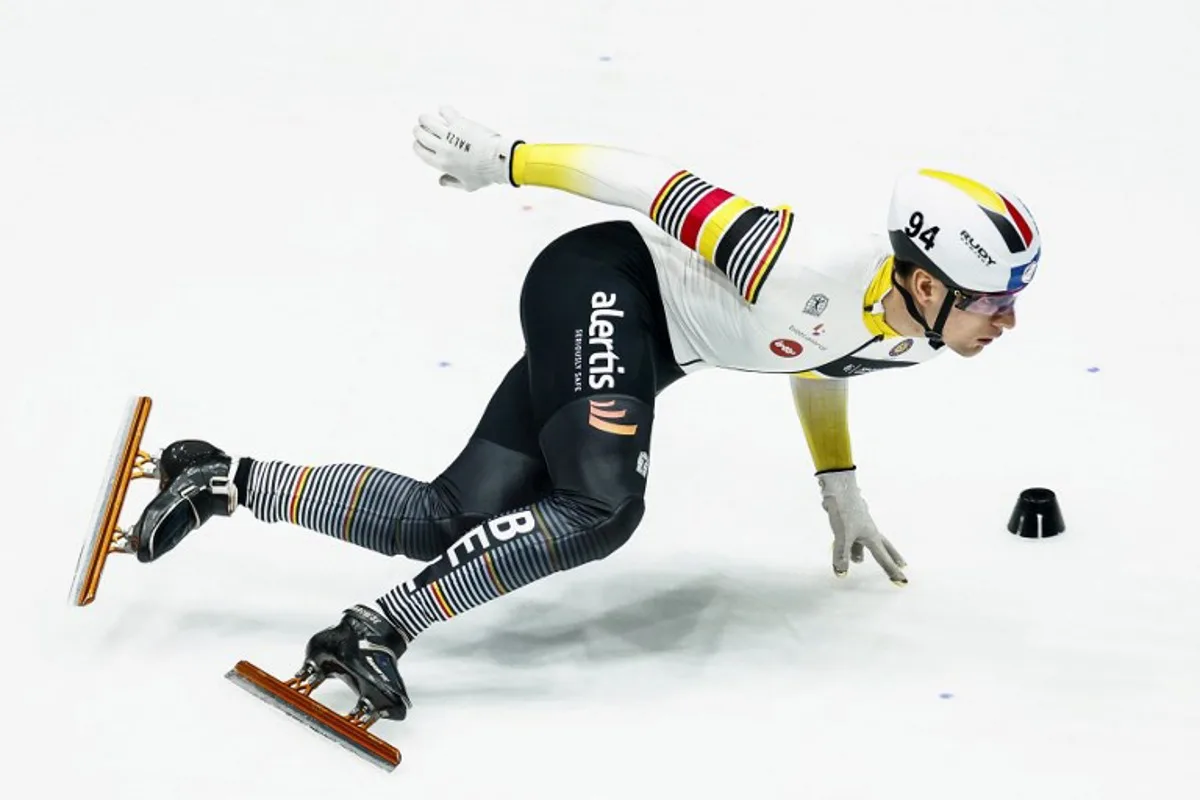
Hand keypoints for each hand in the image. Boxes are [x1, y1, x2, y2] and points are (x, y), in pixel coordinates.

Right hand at [411, 106, 521, 191]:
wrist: (499, 160)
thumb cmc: (485, 174)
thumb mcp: (467, 185)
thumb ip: (452, 183)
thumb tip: (441, 181)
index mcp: (442, 163)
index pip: (420, 151)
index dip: (417, 145)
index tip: (420, 142)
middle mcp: (443, 148)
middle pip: (420, 134)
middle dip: (419, 130)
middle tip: (422, 128)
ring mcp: (450, 134)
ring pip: (427, 120)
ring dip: (424, 119)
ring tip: (426, 118)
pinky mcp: (460, 123)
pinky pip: (445, 111)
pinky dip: (442, 109)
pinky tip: (443, 111)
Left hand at [817, 469, 907, 585]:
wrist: (838, 488)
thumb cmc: (845, 510)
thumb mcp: (842, 535)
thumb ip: (841, 554)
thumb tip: (841, 574)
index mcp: (871, 536)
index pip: (884, 558)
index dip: (892, 571)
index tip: (903, 582)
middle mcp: (868, 531)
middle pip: (884, 547)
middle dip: (892, 558)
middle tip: (903, 565)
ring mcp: (859, 525)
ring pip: (864, 542)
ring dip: (864, 551)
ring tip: (859, 561)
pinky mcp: (849, 521)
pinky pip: (852, 537)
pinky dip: (849, 544)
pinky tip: (843, 546)